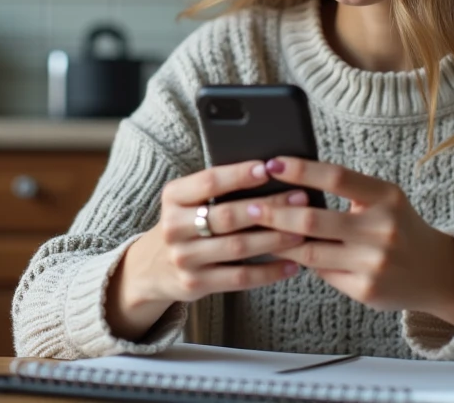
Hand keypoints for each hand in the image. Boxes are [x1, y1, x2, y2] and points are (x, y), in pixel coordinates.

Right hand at [107, 161, 303, 340]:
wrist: (151, 267)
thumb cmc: (185, 223)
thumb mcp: (187, 200)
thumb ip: (218, 188)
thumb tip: (271, 174)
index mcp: (173, 197)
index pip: (209, 181)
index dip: (239, 175)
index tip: (268, 168)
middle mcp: (174, 227)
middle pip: (228, 216)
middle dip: (268, 207)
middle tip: (300, 199)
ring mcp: (184, 258)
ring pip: (237, 248)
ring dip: (274, 239)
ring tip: (302, 232)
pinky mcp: (195, 284)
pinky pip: (239, 277)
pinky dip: (268, 271)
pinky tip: (291, 265)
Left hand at [255, 157, 453, 328]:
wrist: (436, 272)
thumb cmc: (399, 227)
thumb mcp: (383, 200)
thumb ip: (347, 192)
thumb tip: (291, 184)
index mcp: (386, 196)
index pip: (335, 177)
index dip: (300, 169)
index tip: (271, 164)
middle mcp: (382, 228)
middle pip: (314, 218)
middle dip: (274, 212)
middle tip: (247, 206)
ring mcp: (373, 262)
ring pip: (310, 251)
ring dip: (278, 241)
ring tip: (255, 232)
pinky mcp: (365, 289)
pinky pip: (321, 273)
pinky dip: (299, 263)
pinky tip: (281, 255)